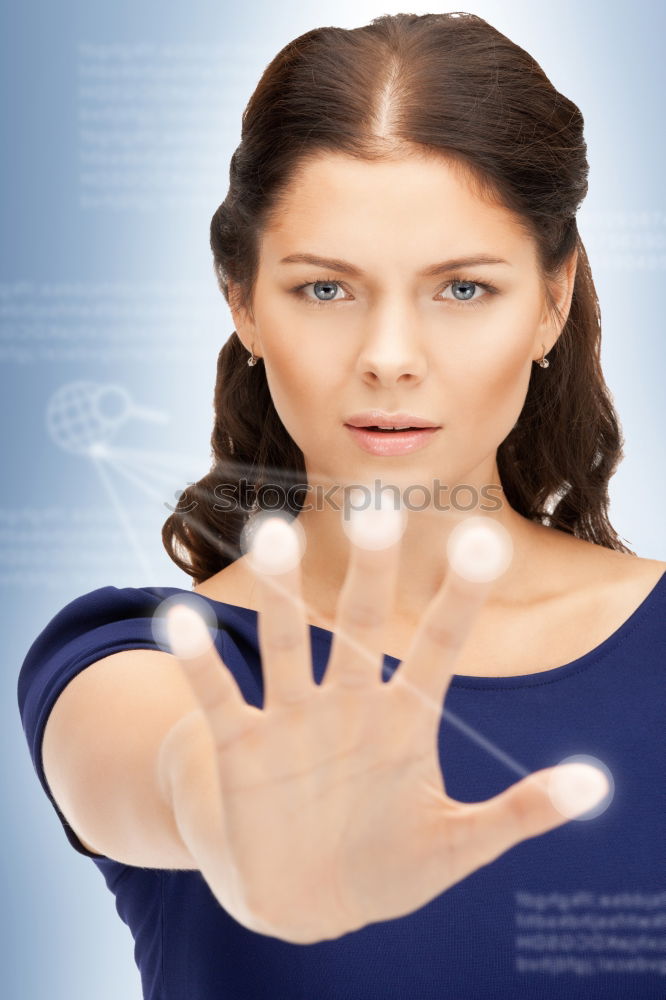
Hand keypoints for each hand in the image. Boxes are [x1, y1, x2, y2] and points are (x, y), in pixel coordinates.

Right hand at [165, 511, 606, 944]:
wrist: (307, 902)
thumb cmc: (388, 864)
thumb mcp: (460, 845)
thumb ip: (522, 813)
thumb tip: (600, 784)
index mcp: (404, 719)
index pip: (438, 645)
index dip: (460, 597)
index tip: (482, 540)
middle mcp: (348, 704)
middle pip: (359, 626)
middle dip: (369, 574)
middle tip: (376, 509)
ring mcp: (293, 721)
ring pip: (287, 643)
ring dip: (281, 595)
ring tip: (274, 533)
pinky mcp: (241, 748)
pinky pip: (218, 697)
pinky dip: (200, 662)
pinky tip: (180, 618)